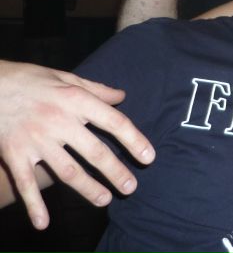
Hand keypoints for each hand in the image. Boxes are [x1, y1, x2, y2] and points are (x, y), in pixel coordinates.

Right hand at [0, 60, 153, 228]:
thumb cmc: (32, 80)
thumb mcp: (66, 77)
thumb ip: (96, 90)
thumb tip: (122, 97)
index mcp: (76, 100)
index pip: (114, 122)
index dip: (134, 140)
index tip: (148, 157)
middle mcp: (59, 121)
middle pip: (94, 151)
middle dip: (115, 171)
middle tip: (131, 187)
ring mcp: (36, 139)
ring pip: (67, 170)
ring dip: (87, 188)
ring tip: (105, 200)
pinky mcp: (14, 154)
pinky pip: (25, 183)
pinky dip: (34, 205)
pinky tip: (43, 222)